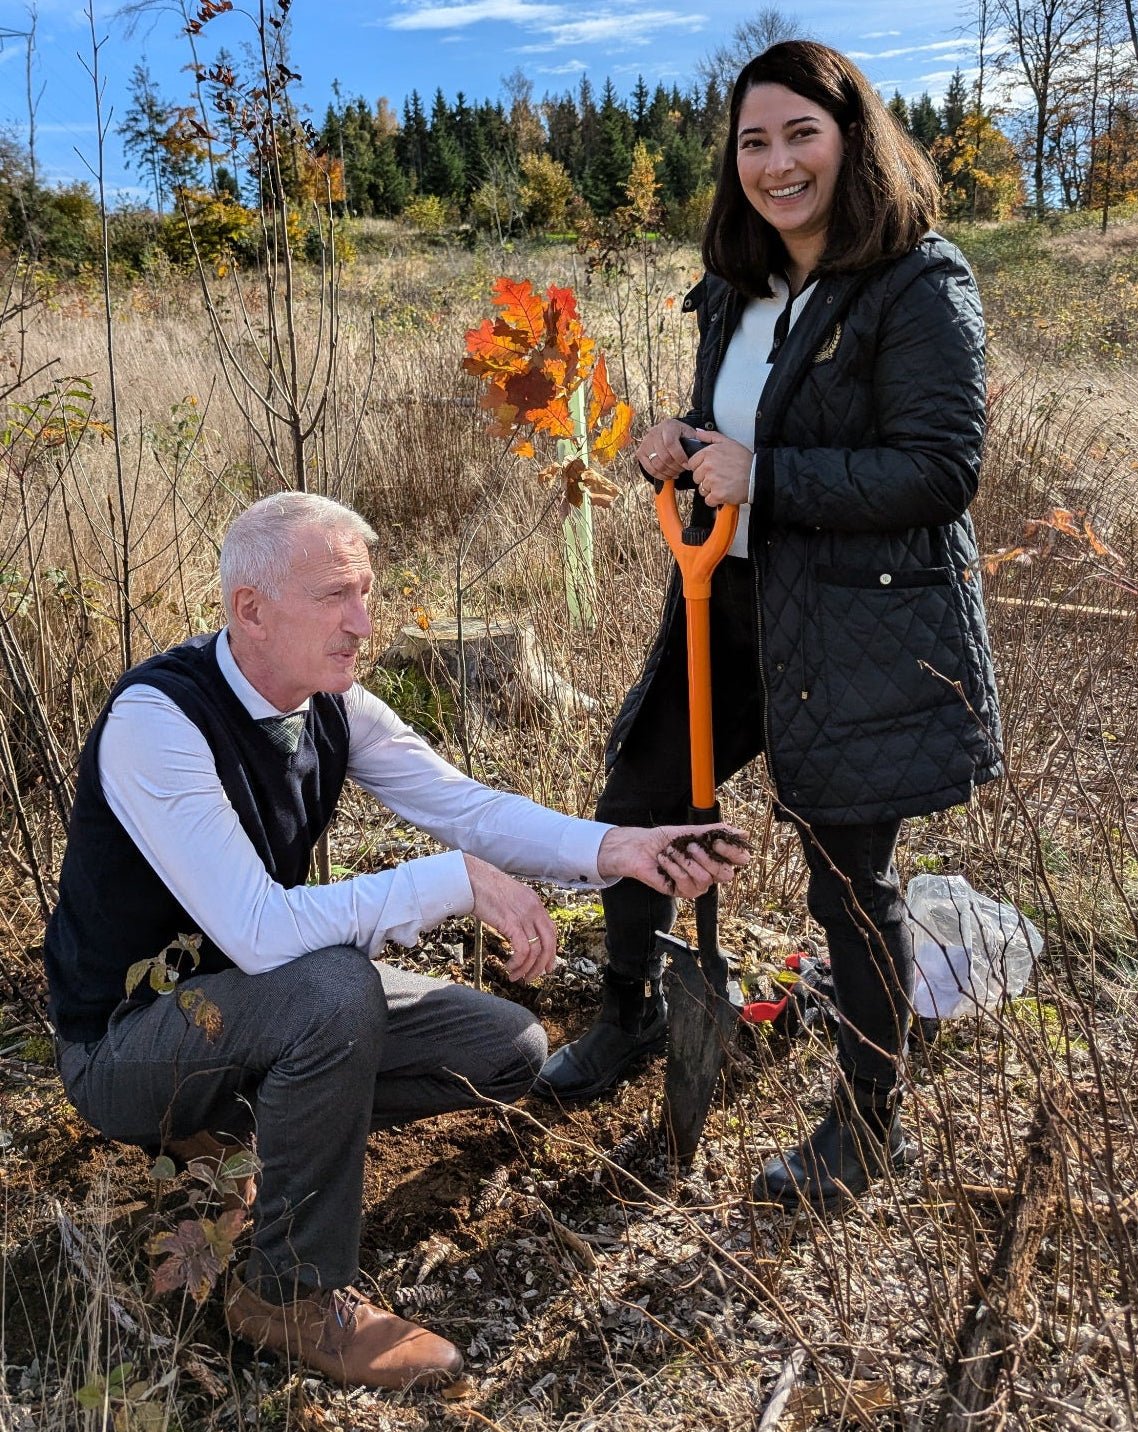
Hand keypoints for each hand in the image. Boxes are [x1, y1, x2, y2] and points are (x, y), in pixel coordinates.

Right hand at [463, 854, 556, 981]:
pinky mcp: (511, 923)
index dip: (550, 950)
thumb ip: (517, 911)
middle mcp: (534, 909)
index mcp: (535, 902)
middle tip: (533, 977)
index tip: (545, 965)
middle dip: (543, 964)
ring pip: (536, 950)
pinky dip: (518, 963)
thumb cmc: (484, 887)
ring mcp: (524, 916)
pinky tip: (509, 967)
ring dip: (527, 968)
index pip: (551, 930)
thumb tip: (515, 929)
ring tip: (515, 977)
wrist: (471, 878)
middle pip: (549, 943)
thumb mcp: (509, 897)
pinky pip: (523, 950)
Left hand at [596, 824, 750, 898]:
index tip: (717, 842)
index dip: (734, 853)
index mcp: (715, 857)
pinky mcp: (681, 891)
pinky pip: (686, 883)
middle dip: (707, 858)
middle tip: (690, 845)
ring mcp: (696, 884)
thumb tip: (744, 833)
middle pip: (726, 874)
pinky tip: (664, 860)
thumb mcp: (692, 831)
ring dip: (686, 861)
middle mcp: (709, 872)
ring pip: (705, 879)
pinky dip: (674, 868)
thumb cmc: (664, 839)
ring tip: (672, 851)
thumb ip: (716, 832)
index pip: (739, 861)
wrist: (639, 847)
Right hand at [637, 419, 698, 481]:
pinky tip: (669, 475)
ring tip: (677, 473)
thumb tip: (702, 438)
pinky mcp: (640, 452)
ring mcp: (645, 442)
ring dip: (669, 472)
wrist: (665, 432)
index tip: (687, 465)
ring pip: (657, 464)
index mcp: (668, 426)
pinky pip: (649, 469)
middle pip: (664, 456)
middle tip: (683, 470)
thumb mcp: (689, 432)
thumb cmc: (680, 434)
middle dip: (675, 467)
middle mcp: (654, 432)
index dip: (679, 457)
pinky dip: (660, 475)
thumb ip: (696, 437)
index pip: (670, 444)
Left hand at [687, 429, 752, 507]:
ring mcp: (712, 481)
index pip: (692, 463)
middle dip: (705, 479)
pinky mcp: (717, 494)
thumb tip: (698, 433)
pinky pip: (708, 500)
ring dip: (711, 489)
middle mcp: (708, 466)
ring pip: (702, 489)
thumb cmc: (745, 461)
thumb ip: (710, 436)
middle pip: (696, 477)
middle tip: (719, 477)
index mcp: (709, 453)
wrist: (758, 476)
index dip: (700, 467)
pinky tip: (724, 493)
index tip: (710, 469)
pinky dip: (715, 500)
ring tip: (723, 484)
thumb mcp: (729, 442)